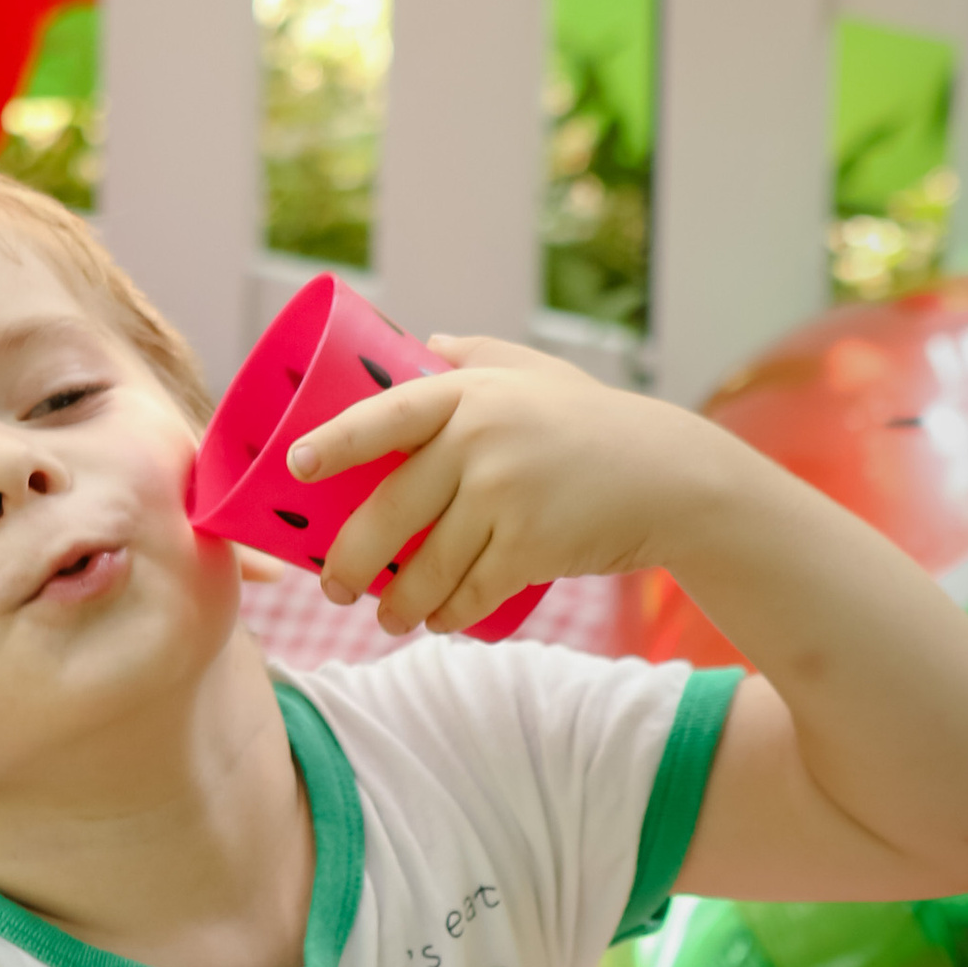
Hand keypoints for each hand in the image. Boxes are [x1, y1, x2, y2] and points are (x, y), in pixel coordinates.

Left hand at [289, 337, 721, 636]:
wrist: (671, 476)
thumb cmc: (593, 422)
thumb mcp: (535, 372)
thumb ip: (477, 356)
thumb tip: (422, 343)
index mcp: (468, 394)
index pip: (383, 417)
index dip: (334, 443)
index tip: (296, 467)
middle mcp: (479, 441)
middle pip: (388, 512)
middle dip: (350, 561)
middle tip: (332, 588)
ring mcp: (504, 496)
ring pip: (426, 567)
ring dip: (399, 604)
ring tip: (387, 618)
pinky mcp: (530, 547)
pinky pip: (470, 592)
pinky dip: (449, 615)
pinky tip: (438, 623)